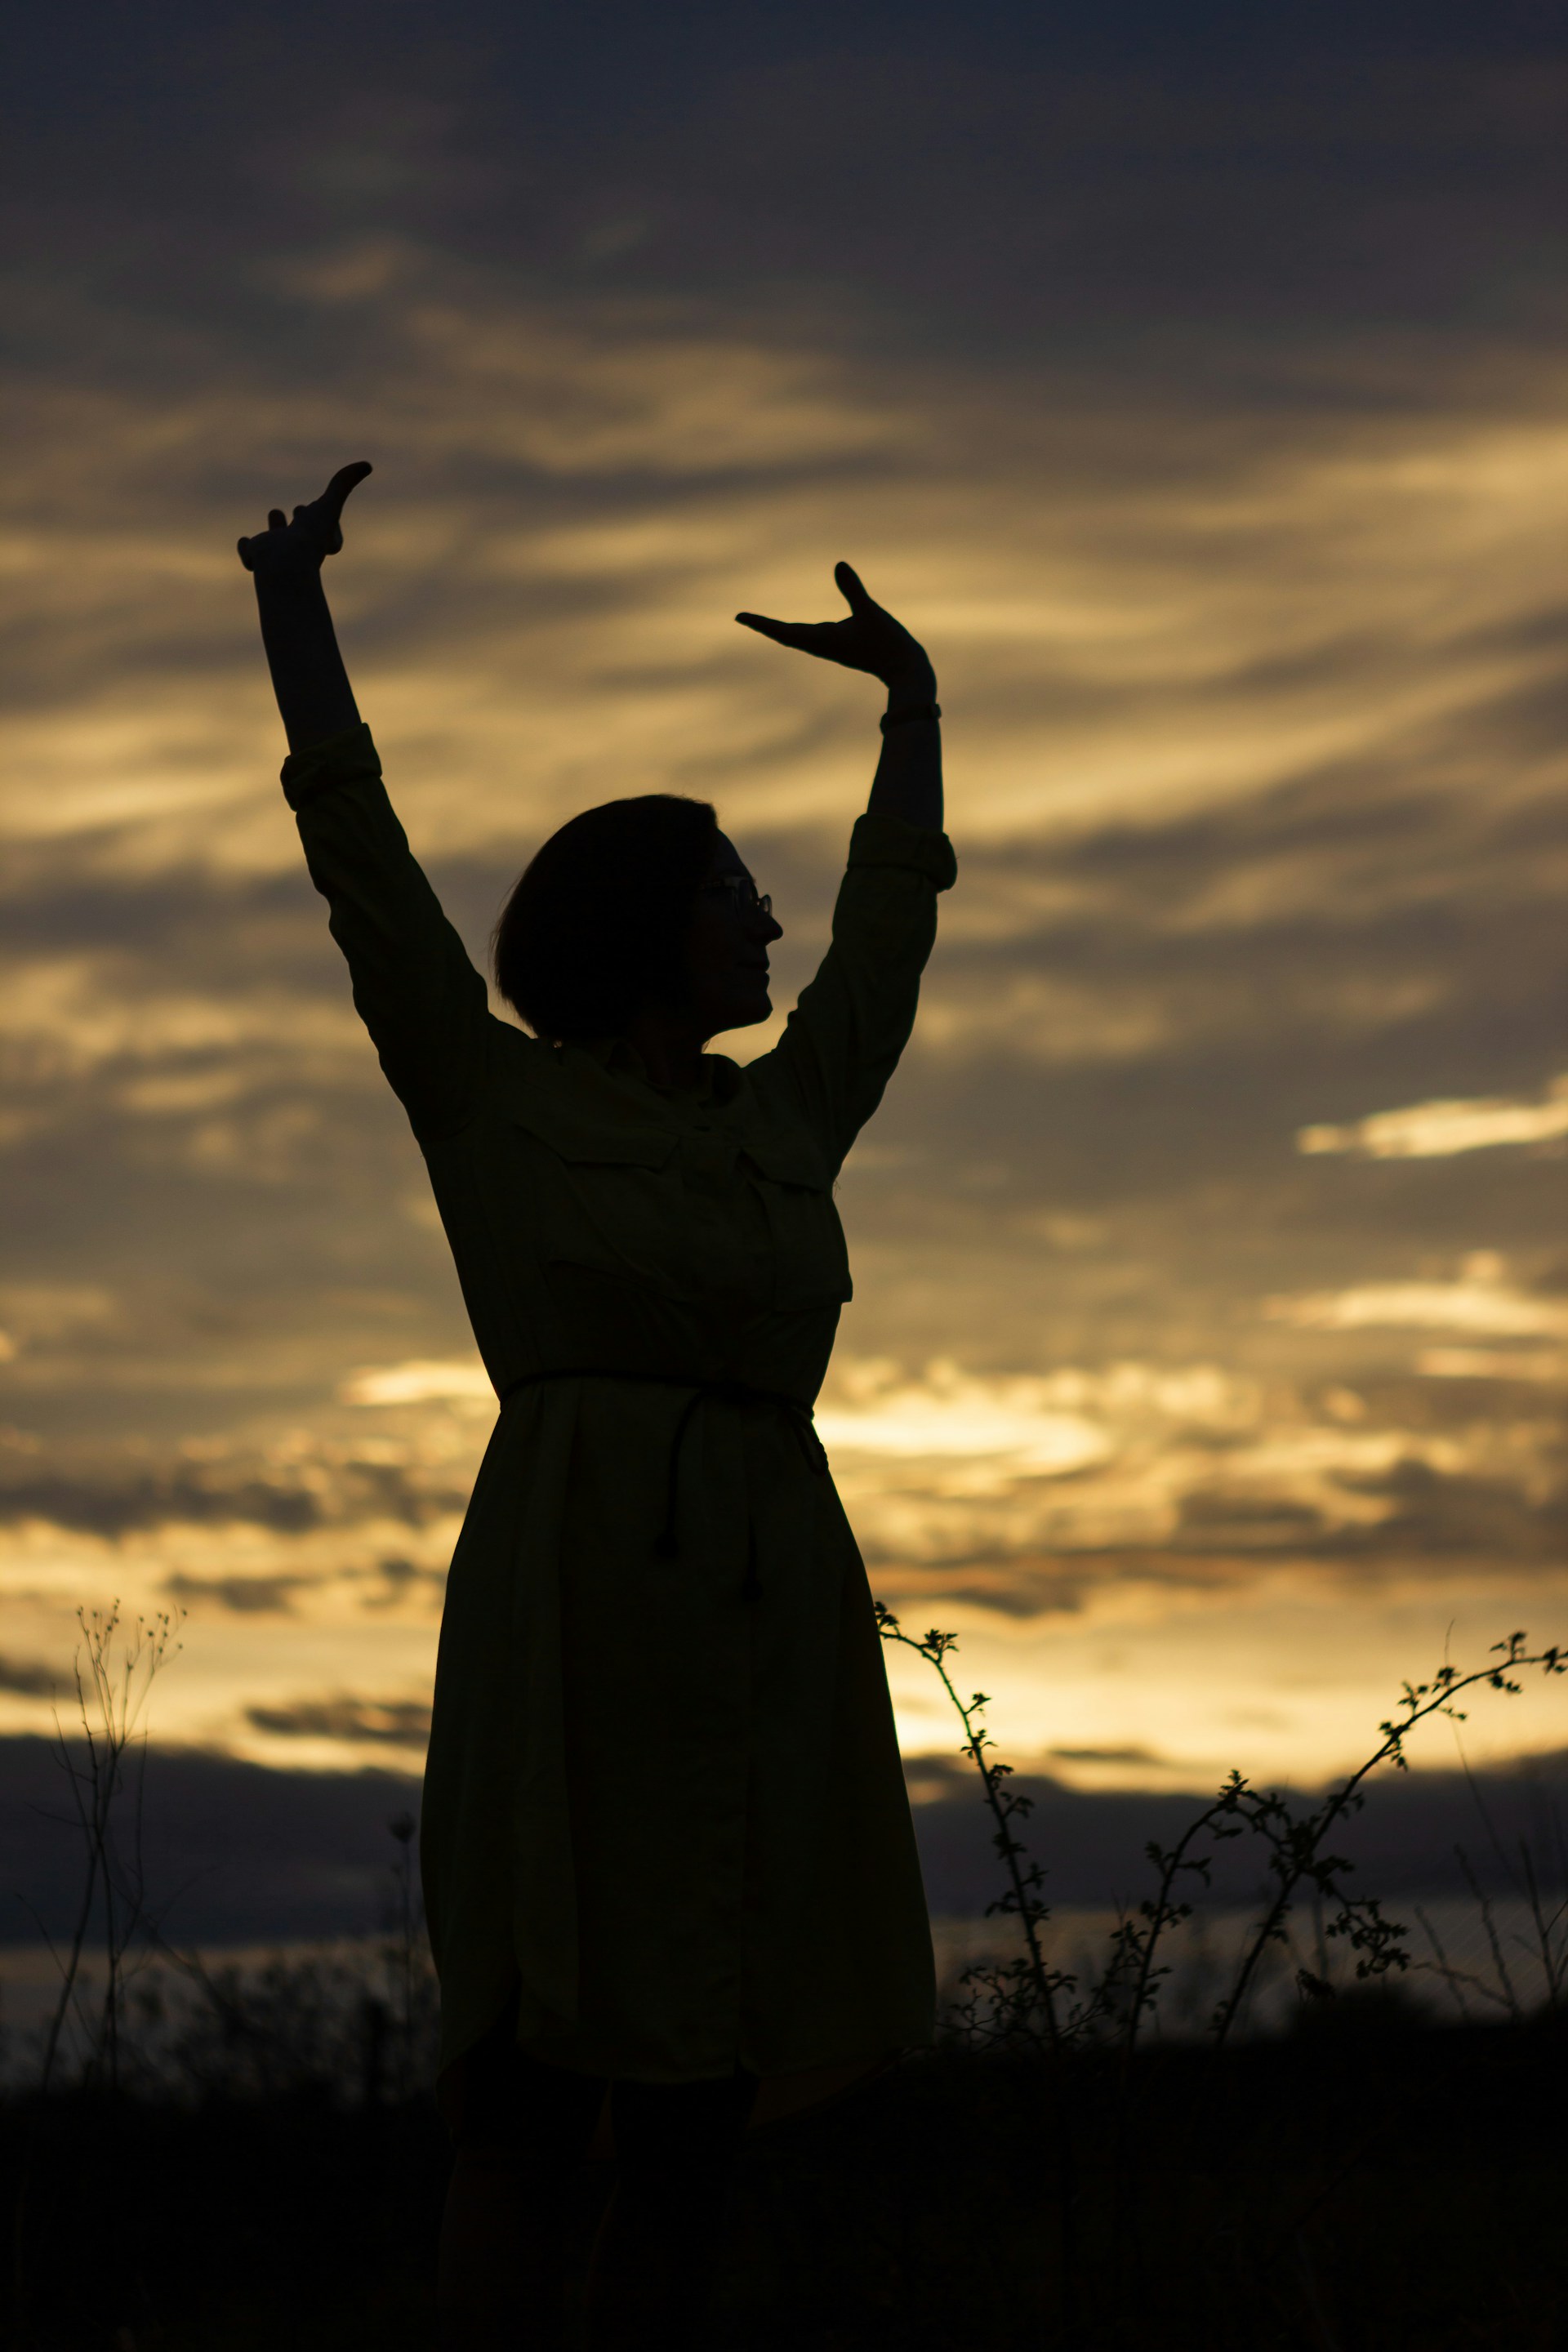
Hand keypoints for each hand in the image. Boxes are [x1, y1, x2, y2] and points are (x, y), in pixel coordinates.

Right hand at [237, 461, 372, 580]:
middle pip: (299, 533)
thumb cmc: (310, 535)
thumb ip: (344, 483)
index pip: (324, 526)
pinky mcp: (256, 557)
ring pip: (274, 542)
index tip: (322, 507)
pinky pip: (250, 552)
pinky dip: (247, 549)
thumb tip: (367, 465)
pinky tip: (246, 544)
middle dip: (299, 521)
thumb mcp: (330, 504)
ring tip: (276, 515)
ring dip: (275, 529)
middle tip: (299, 511)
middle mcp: (297, 546)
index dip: (327, 522)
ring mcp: (275, 553)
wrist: (285, 563)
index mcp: (315, 537)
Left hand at [736, 562, 932, 691]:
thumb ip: (853, 589)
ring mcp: (831, 648)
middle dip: (764, 626)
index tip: (739, 617)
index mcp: (822, 639)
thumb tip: (839, 564)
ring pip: (797, 639)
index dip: (761, 623)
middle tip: (741, 618)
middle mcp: (822, 645)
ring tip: (762, 623)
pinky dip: (797, 632)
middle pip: (784, 635)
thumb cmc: (888, 643)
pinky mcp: (841, 647)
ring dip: (778, 630)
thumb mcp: (870, 612)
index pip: (783, 631)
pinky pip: (811, 639)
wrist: (905, 671)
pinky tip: (798, 630)